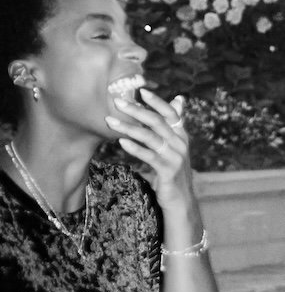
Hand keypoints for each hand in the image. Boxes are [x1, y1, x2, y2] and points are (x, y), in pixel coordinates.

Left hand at [106, 85, 194, 210]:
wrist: (181, 201)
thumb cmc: (172, 170)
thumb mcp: (174, 145)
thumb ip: (172, 124)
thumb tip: (179, 98)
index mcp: (181, 135)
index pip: (171, 113)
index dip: (157, 101)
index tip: (141, 90)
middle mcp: (181, 144)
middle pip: (157, 122)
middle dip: (136, 110)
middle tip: (117, 102)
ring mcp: (176, 157)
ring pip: (150, 137)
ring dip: (129, 127)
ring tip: (111, 122)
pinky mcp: (168, 171)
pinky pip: (149, 156)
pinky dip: (135, 148)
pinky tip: (121, 142)